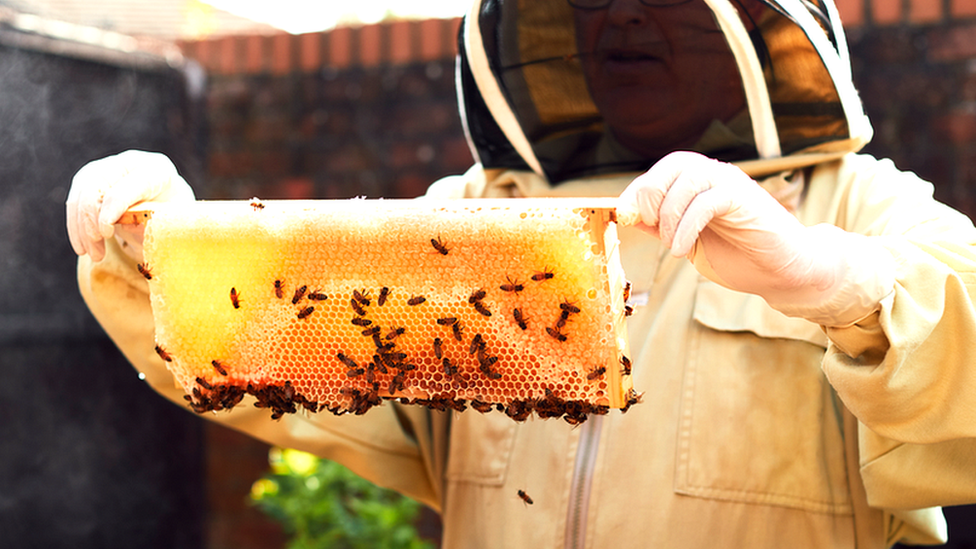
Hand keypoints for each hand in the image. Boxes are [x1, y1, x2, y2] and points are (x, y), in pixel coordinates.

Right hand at [66, 150, 194, 261]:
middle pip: (97, 185)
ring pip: (81, 194)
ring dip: (83, 229)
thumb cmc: (172, 214)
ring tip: (94, 255)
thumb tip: (133, 226)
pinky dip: (76, 226)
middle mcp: (129, 162)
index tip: (106, 232)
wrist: (164, 206)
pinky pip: (74, 201)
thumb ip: (157, 222)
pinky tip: (83, 247)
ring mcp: (106, 168)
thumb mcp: (173, 222)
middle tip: (97, 252)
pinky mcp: (90, 179)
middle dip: (92, 221)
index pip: (131, 185)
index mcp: (156, 169)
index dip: (115, 207)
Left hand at [618, 151, 893, 325]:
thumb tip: (627, 216)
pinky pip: (707, 200)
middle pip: (673, 164)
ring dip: (670, 215)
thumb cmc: (736, 255)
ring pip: (688, 178)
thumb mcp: (686, 242)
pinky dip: (687, 226)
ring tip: (673, 247)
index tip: (624, 217)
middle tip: (649, 225)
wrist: (780, 272)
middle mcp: (715, 175)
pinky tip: (683, 249)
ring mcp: (731, 184)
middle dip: (650, 194)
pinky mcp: (745, 198)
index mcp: (698, 183)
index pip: (660, 171)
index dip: (637, 191)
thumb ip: (660, 227)